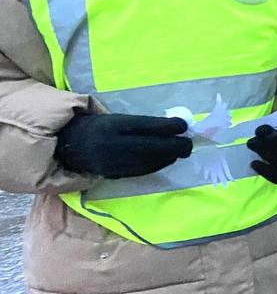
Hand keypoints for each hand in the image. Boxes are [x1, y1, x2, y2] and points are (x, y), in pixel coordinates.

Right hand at [53, 113, 192, 178]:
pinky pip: (140, 171)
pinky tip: (166, 160)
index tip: (184, 126)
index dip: (168, 127)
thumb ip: (143, 123)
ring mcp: (112, 162)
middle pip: (150, 147)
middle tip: (189, 144)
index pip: (145, 126)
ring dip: (168, 157)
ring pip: (148, 162)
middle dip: (174, 146)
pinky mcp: (113, 174)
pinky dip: (156, 165)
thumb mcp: (118, 119)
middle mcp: (112, 144)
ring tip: (180, 151)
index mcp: (113, 125)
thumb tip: (175, 127)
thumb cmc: (100, 127)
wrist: (70, 146)